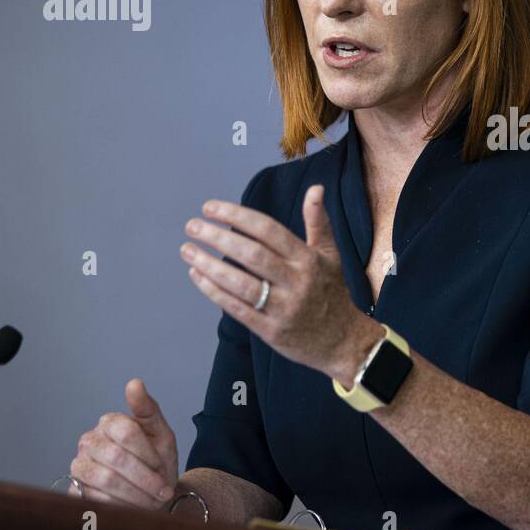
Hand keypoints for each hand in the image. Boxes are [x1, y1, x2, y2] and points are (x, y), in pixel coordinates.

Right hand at [69, 379, 177, 508]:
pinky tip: (135, 506)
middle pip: (116, 457)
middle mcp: (89, 441)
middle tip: (162, 490)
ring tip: (153, 500)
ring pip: (105, 479)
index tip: (161, 465)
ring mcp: (79, 465)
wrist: (151, 493)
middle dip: (145, 477)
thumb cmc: (157, 460)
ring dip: (135, 493)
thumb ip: (148, 409)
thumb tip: (134, 383)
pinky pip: (96, 499)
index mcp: (109, 422)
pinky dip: (122, 505)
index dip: (147, 453)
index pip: (126, 432)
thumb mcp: (161, 434)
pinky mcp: (75, 489)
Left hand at [179, 184, 374, 377]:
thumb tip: (315, 188)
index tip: (210, 207)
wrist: (343, 341)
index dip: (237, 216)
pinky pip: (237, 309)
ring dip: (209, 266)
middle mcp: (296, 282)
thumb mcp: (330, 254)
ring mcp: (283, 308)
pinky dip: (214, 291)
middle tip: (192, 226)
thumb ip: (318, 222)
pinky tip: (197, 275)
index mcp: (307, 259)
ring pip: (240, 284)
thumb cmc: (331, 292)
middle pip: (251, 255)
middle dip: (217, 238)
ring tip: (187, 250)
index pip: (268, 230)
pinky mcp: (271, 331)